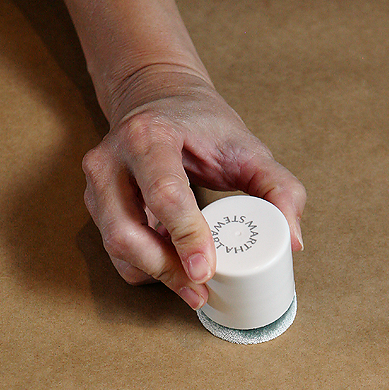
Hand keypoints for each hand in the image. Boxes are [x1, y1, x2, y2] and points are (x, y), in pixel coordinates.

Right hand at [82, 65, 305, 309]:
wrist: (157, 98)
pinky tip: (172, 268)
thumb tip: (292, 241)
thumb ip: (280, 189)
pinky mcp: (95, 206)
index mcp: (149, 137)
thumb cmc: (203, 126)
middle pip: (126, 232)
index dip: (186, 237)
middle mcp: (111, 160)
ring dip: (155, 275)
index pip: (165, 194)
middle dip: (165, 269)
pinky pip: (115, 253)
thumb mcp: (248, 147)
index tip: (205, 271)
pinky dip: (144, 269)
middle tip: (202, 291)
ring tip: (194, 286)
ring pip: (116, 248)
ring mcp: (96, 185)